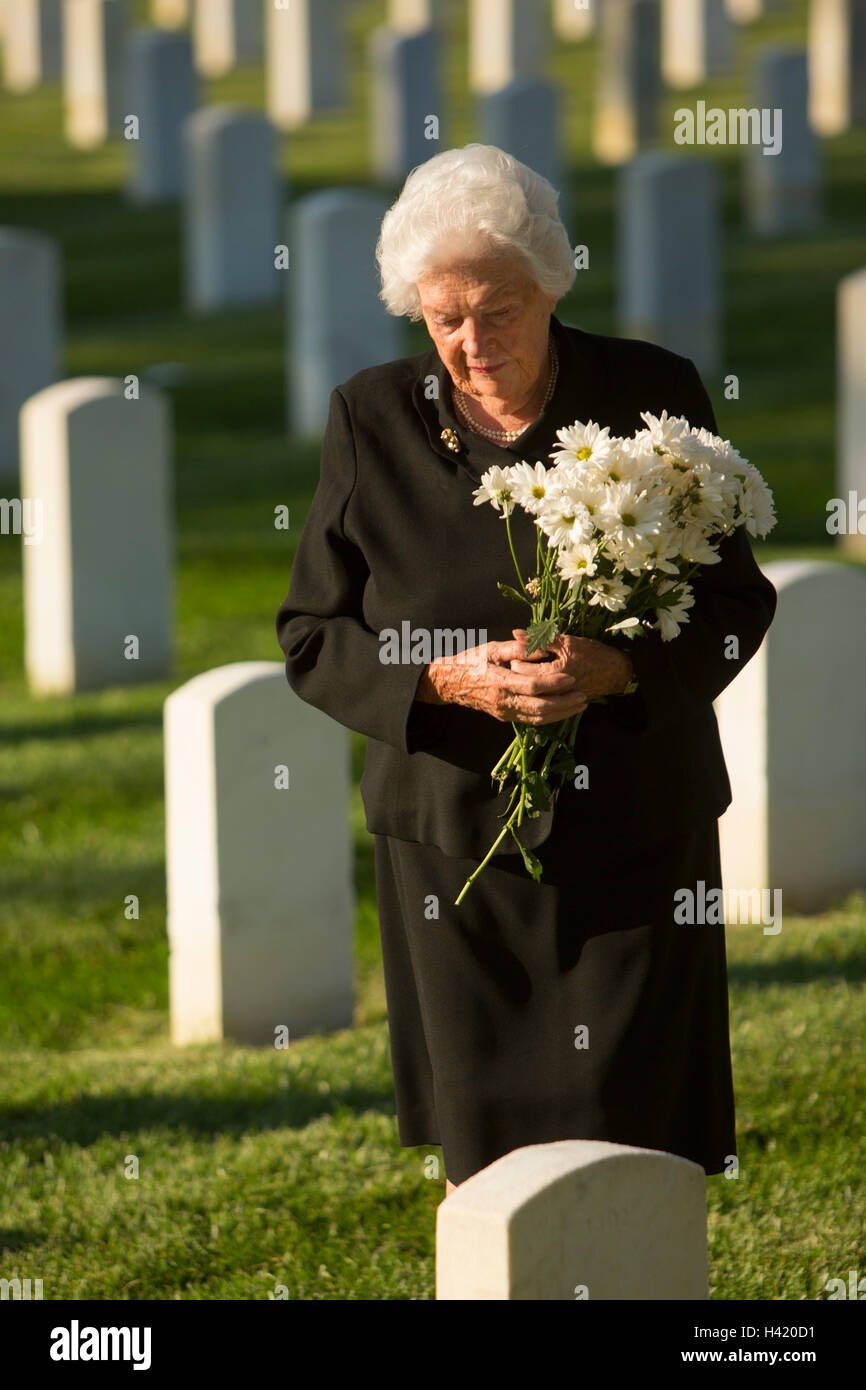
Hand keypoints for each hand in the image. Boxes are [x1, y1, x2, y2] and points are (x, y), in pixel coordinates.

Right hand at [415, 636, 588, 725]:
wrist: (449, 684)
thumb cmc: (470, 661)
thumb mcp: (492, 648)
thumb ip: (519, 648)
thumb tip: (543, 647)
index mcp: (499, 682)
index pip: (533, 686)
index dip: (555, 683)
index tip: (572, 678)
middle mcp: (503, 702)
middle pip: (540, 708)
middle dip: (565, 703)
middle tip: (583, 695)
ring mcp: (504, 712)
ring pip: (538, 718)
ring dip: (561, 713)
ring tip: (579, 704)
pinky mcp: (505, 716)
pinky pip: (531, 720)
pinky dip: (550, 716)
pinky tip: (563, 709)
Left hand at [507, 629, 633, 698]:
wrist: (615, 673)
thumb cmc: (593, 654)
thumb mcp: (567, 642)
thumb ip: (541, 638)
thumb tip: (516, 633)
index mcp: (554, 674)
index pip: (521, 669)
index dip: (515, 658)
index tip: (516, 651)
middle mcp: (555, 691)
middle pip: (524, 683)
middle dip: (518, 671)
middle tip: (518, 659)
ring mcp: (559, 700)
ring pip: (532, 693)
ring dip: (527, 681)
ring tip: (529, 669)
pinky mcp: (562, 704)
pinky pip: (543, 699)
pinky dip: (538, 689)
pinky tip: (539, 679)